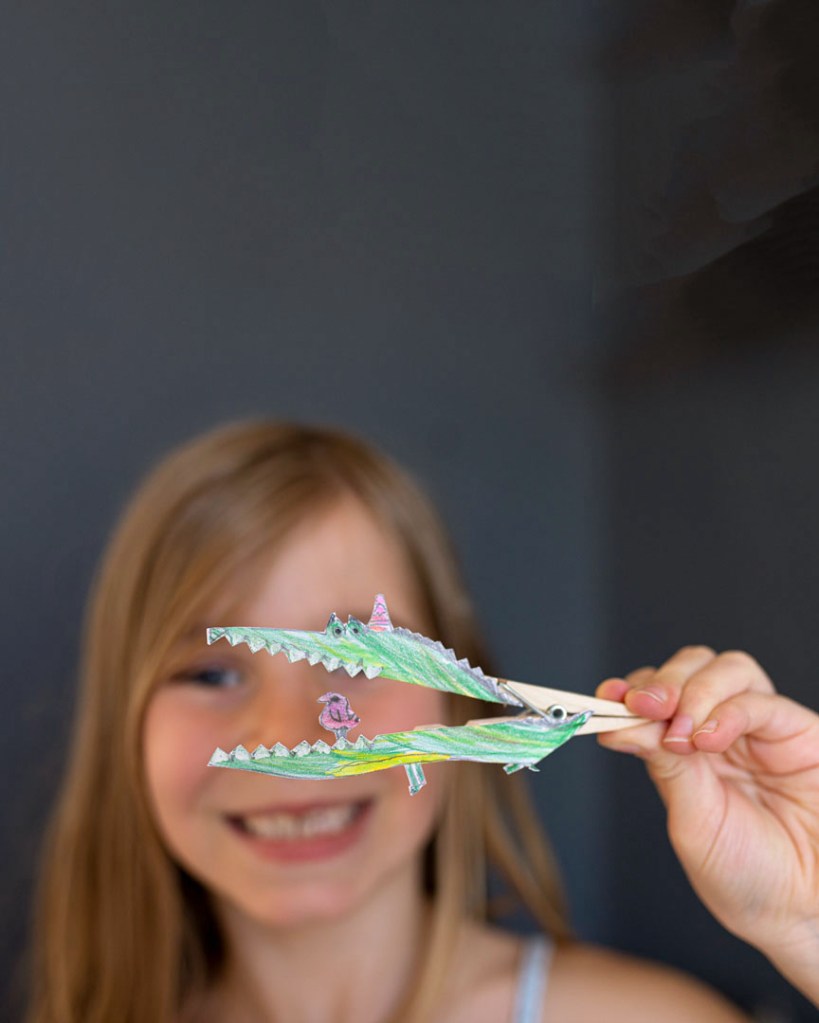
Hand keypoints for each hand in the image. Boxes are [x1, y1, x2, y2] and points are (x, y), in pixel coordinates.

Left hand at [597, 647, 818, 1005]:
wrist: (800, 911)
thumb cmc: (745, 875)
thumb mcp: (690, 818)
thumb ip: (663, 766)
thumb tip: (616, 726)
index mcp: (689, 748)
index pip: (659, 694)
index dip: (632, 688)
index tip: (607, 695)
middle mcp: (724, 729)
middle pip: (692, 667)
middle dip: (663, 681)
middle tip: (644, 706)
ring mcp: (762, 728)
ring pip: (728, 670)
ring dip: (695, 691)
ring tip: (681, 733)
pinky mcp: (800, 733)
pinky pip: (762, 702)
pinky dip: (729, 712)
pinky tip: (709, 739)